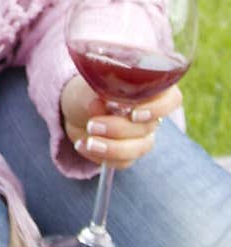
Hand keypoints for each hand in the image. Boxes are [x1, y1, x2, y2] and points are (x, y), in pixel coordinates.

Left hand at [60, 74, 181, 169]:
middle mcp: (150, 113)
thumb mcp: (89, 84)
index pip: (172, 99)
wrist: (75, 109)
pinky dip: (101, 156)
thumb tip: (99, 103)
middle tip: (92, 125)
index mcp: (148, 88)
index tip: (133, 113)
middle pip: (149, 127)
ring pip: (139, 148)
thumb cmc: (87, 90)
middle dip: (119, 129)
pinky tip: (82, 145)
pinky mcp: (129, 153)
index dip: (158, 108)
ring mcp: (142, 135)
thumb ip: (97, 91)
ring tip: (88, 142)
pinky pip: (123, 162)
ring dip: (112, 147)